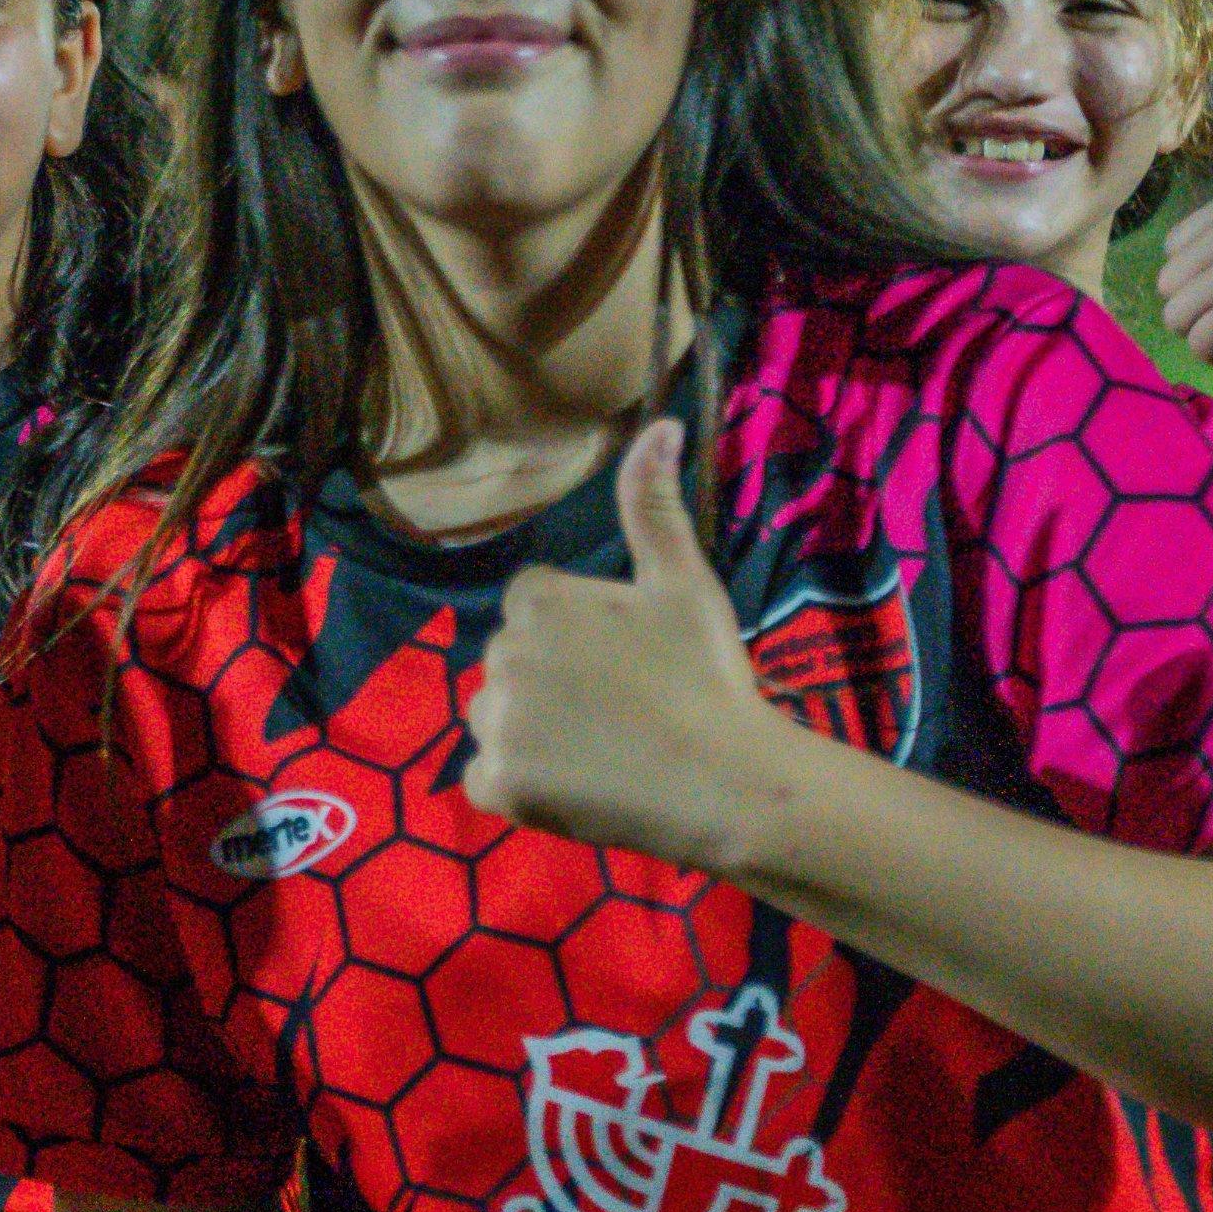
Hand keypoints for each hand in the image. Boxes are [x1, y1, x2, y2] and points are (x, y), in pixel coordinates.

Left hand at [457, 419, 787, 871]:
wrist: (726, 781)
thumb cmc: (707, 675)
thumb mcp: (683, 581)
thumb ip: (652, 506)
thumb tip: (660, 424)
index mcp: (537, 599)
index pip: (531, 607)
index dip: (577, 635)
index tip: (623, 661)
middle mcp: (502, 654)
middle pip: (509, 662)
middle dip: (549, 681)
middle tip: (619, 709)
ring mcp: (495, 722)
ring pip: (495, 718)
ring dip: (531, 733)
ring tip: (601, 749)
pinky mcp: (498, 783)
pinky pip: (486, 779)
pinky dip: (519, 787)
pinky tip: (573, 788)